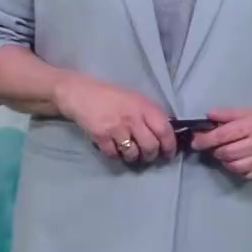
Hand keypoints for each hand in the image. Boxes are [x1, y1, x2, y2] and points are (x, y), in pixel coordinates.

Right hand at [53, 73, 176, 163]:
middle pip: (150, 147)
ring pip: (133, 154)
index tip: (168, 154)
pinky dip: (116, 156)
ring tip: (130, 152)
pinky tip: (114, 149)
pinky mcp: (101, 136)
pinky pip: (114, 155)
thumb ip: (150, 114)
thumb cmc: (111, 96)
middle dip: (151, 155)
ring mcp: (116, 128)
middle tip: (147, 155)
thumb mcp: (135, 99)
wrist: (81, 93)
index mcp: (144, 106)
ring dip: (133, 157)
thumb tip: (166, 133)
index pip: (164, 130)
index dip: (170, 146)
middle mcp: (133, 117)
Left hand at [191, 107, 251, 179]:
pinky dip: (237, 170)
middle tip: (214, 148)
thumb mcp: (247, 111)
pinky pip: (246, 175)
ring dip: (225, 162)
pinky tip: (238, 162)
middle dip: (216, 151)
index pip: (223, 135)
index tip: (196, 142)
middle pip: (227, 153)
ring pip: (235, 166)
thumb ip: (226, 114)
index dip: (206, 140)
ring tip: (226, 154)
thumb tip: (207, 116)